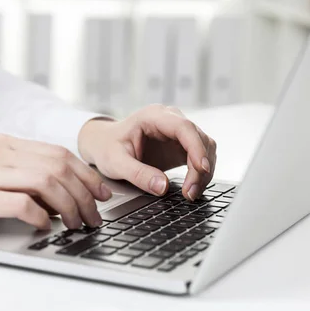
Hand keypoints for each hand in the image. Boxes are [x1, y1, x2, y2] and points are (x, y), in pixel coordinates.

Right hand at [0, 135, 112, 233]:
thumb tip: (60, 192)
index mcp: (4, 143)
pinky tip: (46, 227)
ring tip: (77, 225)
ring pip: (46, 182)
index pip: (59, 153)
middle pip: (59, 166)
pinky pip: (20, 203)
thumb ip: (20, 173)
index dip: (87, 174)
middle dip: (86, 193)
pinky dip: (40, 216)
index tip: (102, 193)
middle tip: (95, 216)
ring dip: (70, 206)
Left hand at [78, 104, 216, 200]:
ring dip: (203, 171)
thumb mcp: (115, 162)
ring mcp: (177, 132)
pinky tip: (191, 188)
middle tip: (190, 193)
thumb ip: (137, 174)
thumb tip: (161, 187)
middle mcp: (170, 119)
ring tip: (190, 194)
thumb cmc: (108, 147)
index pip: (183, 127)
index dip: (196, 147)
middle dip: (200, 167)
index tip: (202, 169)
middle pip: (198, 138)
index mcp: (153, 116)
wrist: (104, 144)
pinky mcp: (181, 145)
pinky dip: (200, 173)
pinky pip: (200, 156)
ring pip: (205, 147)